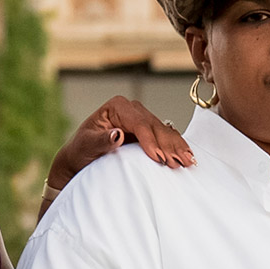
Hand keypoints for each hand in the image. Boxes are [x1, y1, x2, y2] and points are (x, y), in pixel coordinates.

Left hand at [43, 95, 194, 195]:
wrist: (81, 159)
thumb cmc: (80, 151)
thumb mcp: (86, 146)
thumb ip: (101, 141)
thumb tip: (117, 134)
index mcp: (117, 107)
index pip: (139, 123)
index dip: (150, 140)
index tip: (158, 158)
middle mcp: (131, 109)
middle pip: (155, 126)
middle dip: (168, 145)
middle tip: (180, 162)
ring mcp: (141, 118)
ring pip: (164, 131)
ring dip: (177, 147)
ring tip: (188, 161)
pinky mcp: (147, 130)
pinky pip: (165, 136)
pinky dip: (176, 146)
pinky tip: (187, 155)